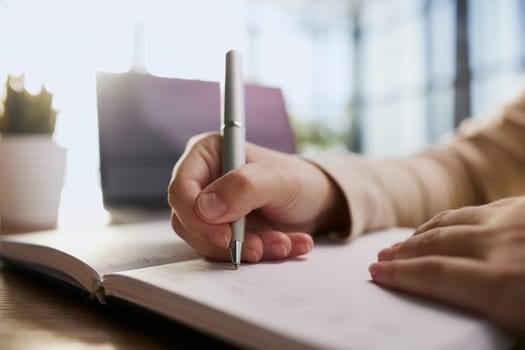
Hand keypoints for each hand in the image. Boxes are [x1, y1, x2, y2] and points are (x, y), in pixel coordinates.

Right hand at [168, 133, 347, 262]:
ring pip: (207, 241)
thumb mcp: (278, 180)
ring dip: (245, 249)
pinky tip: (286, 245)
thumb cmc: (298, 181)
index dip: (196, 216)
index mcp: (207, 155)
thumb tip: (205, 207)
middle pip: (188, 221)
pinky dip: (256, 254)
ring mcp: (212, 209)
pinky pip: (226, 252)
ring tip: (282, 243)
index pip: (181, 189)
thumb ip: (243, 187)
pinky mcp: (223, 231)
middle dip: (225, 241)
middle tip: (257, 247)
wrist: (317, 202)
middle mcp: (204, 181)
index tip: (224, 236)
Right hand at [369, 196, 524, 331]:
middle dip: (403, 252)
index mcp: (506, 282)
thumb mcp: (523, 319)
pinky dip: (449, 219)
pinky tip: (442, 224)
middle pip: (436, 243)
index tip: (378, 274)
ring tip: (403, 242)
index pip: (435, 274)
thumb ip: (485, 307)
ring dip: (421, 233)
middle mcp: (503, 244)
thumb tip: (446, 300)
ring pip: (451, 220)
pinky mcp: (523, 205)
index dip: (400, 275)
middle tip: (382, 258)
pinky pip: (474, 208)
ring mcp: (513, 219)